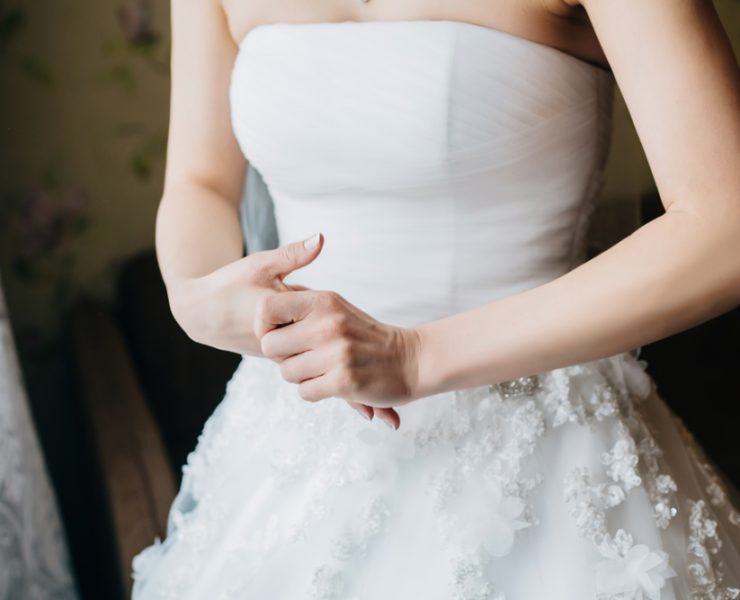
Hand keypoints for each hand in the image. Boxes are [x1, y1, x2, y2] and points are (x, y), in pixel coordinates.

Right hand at [166, 233, 322, 354]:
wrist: (200, 314)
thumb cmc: (230, 285)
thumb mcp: (262, 264)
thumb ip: (294, 254)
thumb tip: (321, 237)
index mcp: (284, 318)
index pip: (317, 305)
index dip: (303, 291)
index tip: (279, 288)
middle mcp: (284, 341)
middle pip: (312, 321)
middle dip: (304, 308)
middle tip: (270, 298)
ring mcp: (278, 353)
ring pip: (303, 333)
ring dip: (297, 320)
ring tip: (266, 308)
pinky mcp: (273, 358)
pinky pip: (294, 343)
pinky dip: (289, 330)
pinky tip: (270, 321)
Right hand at [167, 232, 392, 424]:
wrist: (201, 311)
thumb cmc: (229, 286)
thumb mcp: (260, 265)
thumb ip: (293, 255)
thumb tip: (320, 238)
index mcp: (285, 329)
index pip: (323, 347)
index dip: (352, 362)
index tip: (369, 375)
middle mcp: (285, 350)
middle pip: (328, 373)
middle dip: (359, 390)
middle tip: (389, 415)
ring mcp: (281, 357)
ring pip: (322, 379)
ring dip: (352, 397)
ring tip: (383, 417)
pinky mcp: (280, 357)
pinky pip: (311, 378)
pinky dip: (334, 391)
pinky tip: (361, 409)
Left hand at [254, 266, 421, 428]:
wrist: (410, 359)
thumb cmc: (365, 335)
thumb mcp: (337, 306)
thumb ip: (303, 306)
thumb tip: (263, 311)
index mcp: (324, 301)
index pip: (267, 307)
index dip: (263, 325)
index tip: (277, 334)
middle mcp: (328, 324)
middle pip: (270, 346)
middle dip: (282, 356)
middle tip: (304, 356)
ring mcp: (337, 353)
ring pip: (286, 373)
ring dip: (300, 376)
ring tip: (323, 369)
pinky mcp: (344, 381)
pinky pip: (304, 392)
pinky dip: (315, 392)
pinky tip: (332, 382)